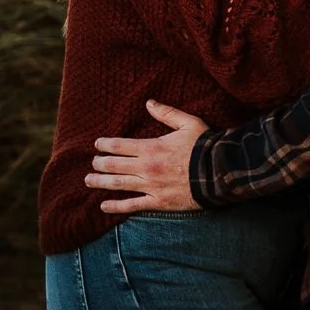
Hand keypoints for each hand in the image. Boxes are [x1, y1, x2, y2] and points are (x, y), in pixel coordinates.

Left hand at [85, 100, 206, 213]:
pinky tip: (104, 206)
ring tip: (89, 180)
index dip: (105, 144)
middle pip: (114, 165)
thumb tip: (149, 102)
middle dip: (100, 163)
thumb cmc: (205, 146)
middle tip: (93, 162)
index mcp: (152, 147)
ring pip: (118, 184)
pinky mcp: (158, 202)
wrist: (220, 172)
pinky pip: (132, 206)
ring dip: (101, 182)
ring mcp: (150, 186)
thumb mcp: (188, 123)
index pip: (120, 145)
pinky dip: (116, 206)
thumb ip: (167, 113)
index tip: (97, 144)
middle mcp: (146, 168)